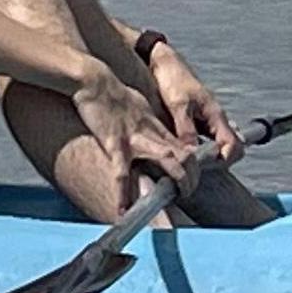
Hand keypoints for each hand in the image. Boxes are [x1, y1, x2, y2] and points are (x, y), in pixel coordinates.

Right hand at [74, 62, 193, 195]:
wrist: (96, 81)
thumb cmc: (116, 96)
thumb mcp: (141, 109)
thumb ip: (150, 125)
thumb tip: (154, 137)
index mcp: (158, 128)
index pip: (186, 149)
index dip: (195, 168)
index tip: (192, 182)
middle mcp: (153, 134)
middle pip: (185, 156)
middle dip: (190, 179)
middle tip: (187, 196)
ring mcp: (136, 139)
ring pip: (167, 160)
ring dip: (174, 182)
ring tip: (170, 203)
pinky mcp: (115, 143)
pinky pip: (121, 173)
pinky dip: (123, 194)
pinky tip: (122, 211)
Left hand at [145, 44, 245, 165]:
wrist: (163, 63)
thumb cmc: (173, 78)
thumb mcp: (178, 105)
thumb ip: (186, 130)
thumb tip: (192, 154)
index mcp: (216, 115)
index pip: (234, 145)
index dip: (224, 159)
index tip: (206, 165)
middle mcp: (216, 120)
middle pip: (230, 149)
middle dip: (217, 161)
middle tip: (195, 167)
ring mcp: (207, 121)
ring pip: (217, 146)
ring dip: (207, 156)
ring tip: (187, 162)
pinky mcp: (196, 121)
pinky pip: (205, 141)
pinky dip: (198, 149)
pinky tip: (183, 152)